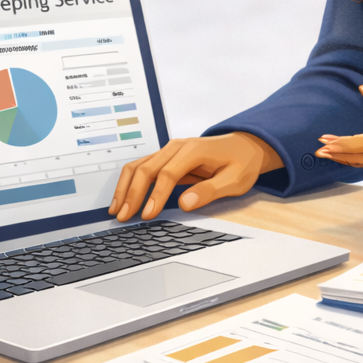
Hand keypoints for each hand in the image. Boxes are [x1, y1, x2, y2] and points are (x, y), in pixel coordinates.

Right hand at [109, 133, 283, 221]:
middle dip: (133, 194)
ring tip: (116, 210)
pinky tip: (123, 198)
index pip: (167, 174)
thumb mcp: (235, 180)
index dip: (156, 195)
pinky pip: (142, 168)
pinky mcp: (165, 158)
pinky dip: (130, 183)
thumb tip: (185, 204)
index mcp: (193, 150)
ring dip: (125, 188)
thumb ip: (210, 191)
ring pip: (138, 166)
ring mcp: (169, 151)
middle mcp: (176, 147)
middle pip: (146, 168)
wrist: (245, 146)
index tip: (148, 215)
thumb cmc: (241, 162)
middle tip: (124, 217)